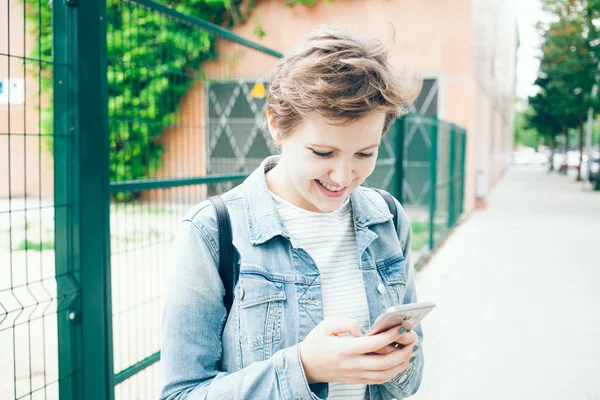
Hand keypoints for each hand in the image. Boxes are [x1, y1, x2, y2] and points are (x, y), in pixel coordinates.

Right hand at [298, 318, 416, 384]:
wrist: (306, 366)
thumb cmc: (316, 343)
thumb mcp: (326, 325)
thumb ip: (346, 323)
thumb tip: (363, 329)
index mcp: (344, 349)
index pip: (373, 344)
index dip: (390, 335)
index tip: (401, 327)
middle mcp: (351, 364)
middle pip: (383, 363)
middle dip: (401, 352)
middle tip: (411, 340)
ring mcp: (355, 375)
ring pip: (384, 374)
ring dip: (400, 364)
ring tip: (409, 351)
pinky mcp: (357, 380)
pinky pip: (379, 380)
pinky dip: (393, 373)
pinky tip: (399, 363)